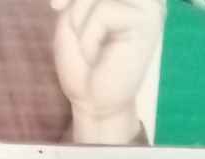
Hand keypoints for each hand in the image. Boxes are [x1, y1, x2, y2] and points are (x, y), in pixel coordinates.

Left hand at [51, 0, 165, 143]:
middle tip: (61, 12)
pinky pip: (105, 11)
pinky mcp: (148, 20)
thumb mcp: (73, 16)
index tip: (56, 5)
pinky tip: (98, 55)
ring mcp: (149, 4)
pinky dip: (90, 35)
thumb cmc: (83, 62)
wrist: (92, 102)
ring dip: (80, 19)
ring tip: (88, 46)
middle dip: (77, 2)